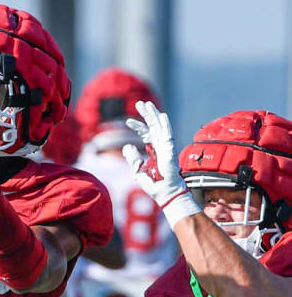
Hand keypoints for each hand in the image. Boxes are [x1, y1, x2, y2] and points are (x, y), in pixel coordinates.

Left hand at [123, 101, 199, 225]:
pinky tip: (162, 115)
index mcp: (154, 150)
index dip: (137, 126)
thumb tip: (127, 146)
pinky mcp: (170, 151)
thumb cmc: (153, 185)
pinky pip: (168, 135)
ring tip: (147, 104)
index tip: (127, 121)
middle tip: (140, 103)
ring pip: (160, 127)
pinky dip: (165, 125)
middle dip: (147, 114)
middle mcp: (160, 146)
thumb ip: (133, 158)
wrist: (164, 194)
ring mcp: (166, 147)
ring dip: (154, 115)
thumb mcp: (137, 170)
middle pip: (154, 126)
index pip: (146, 133)